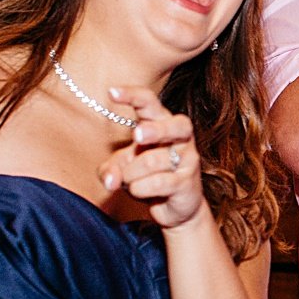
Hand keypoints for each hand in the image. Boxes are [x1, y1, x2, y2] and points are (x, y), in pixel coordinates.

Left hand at [99, 89, 206, 231]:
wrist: (174, 207)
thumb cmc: (148, 178)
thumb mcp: (124, 168)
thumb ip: (111, 169)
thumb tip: (111, 181)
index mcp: (162, 123)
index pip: (150, 102)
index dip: (132, 96)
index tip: (111, 92)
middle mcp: (180, 137)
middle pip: (173, 126)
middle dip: (155, 130)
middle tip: (137, 136)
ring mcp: (187, 159)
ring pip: (153, 161)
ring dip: (131, 174)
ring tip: (129, 181)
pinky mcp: (188, 182)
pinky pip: (158, 183)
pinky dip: (139, 189)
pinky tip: (138, 190)